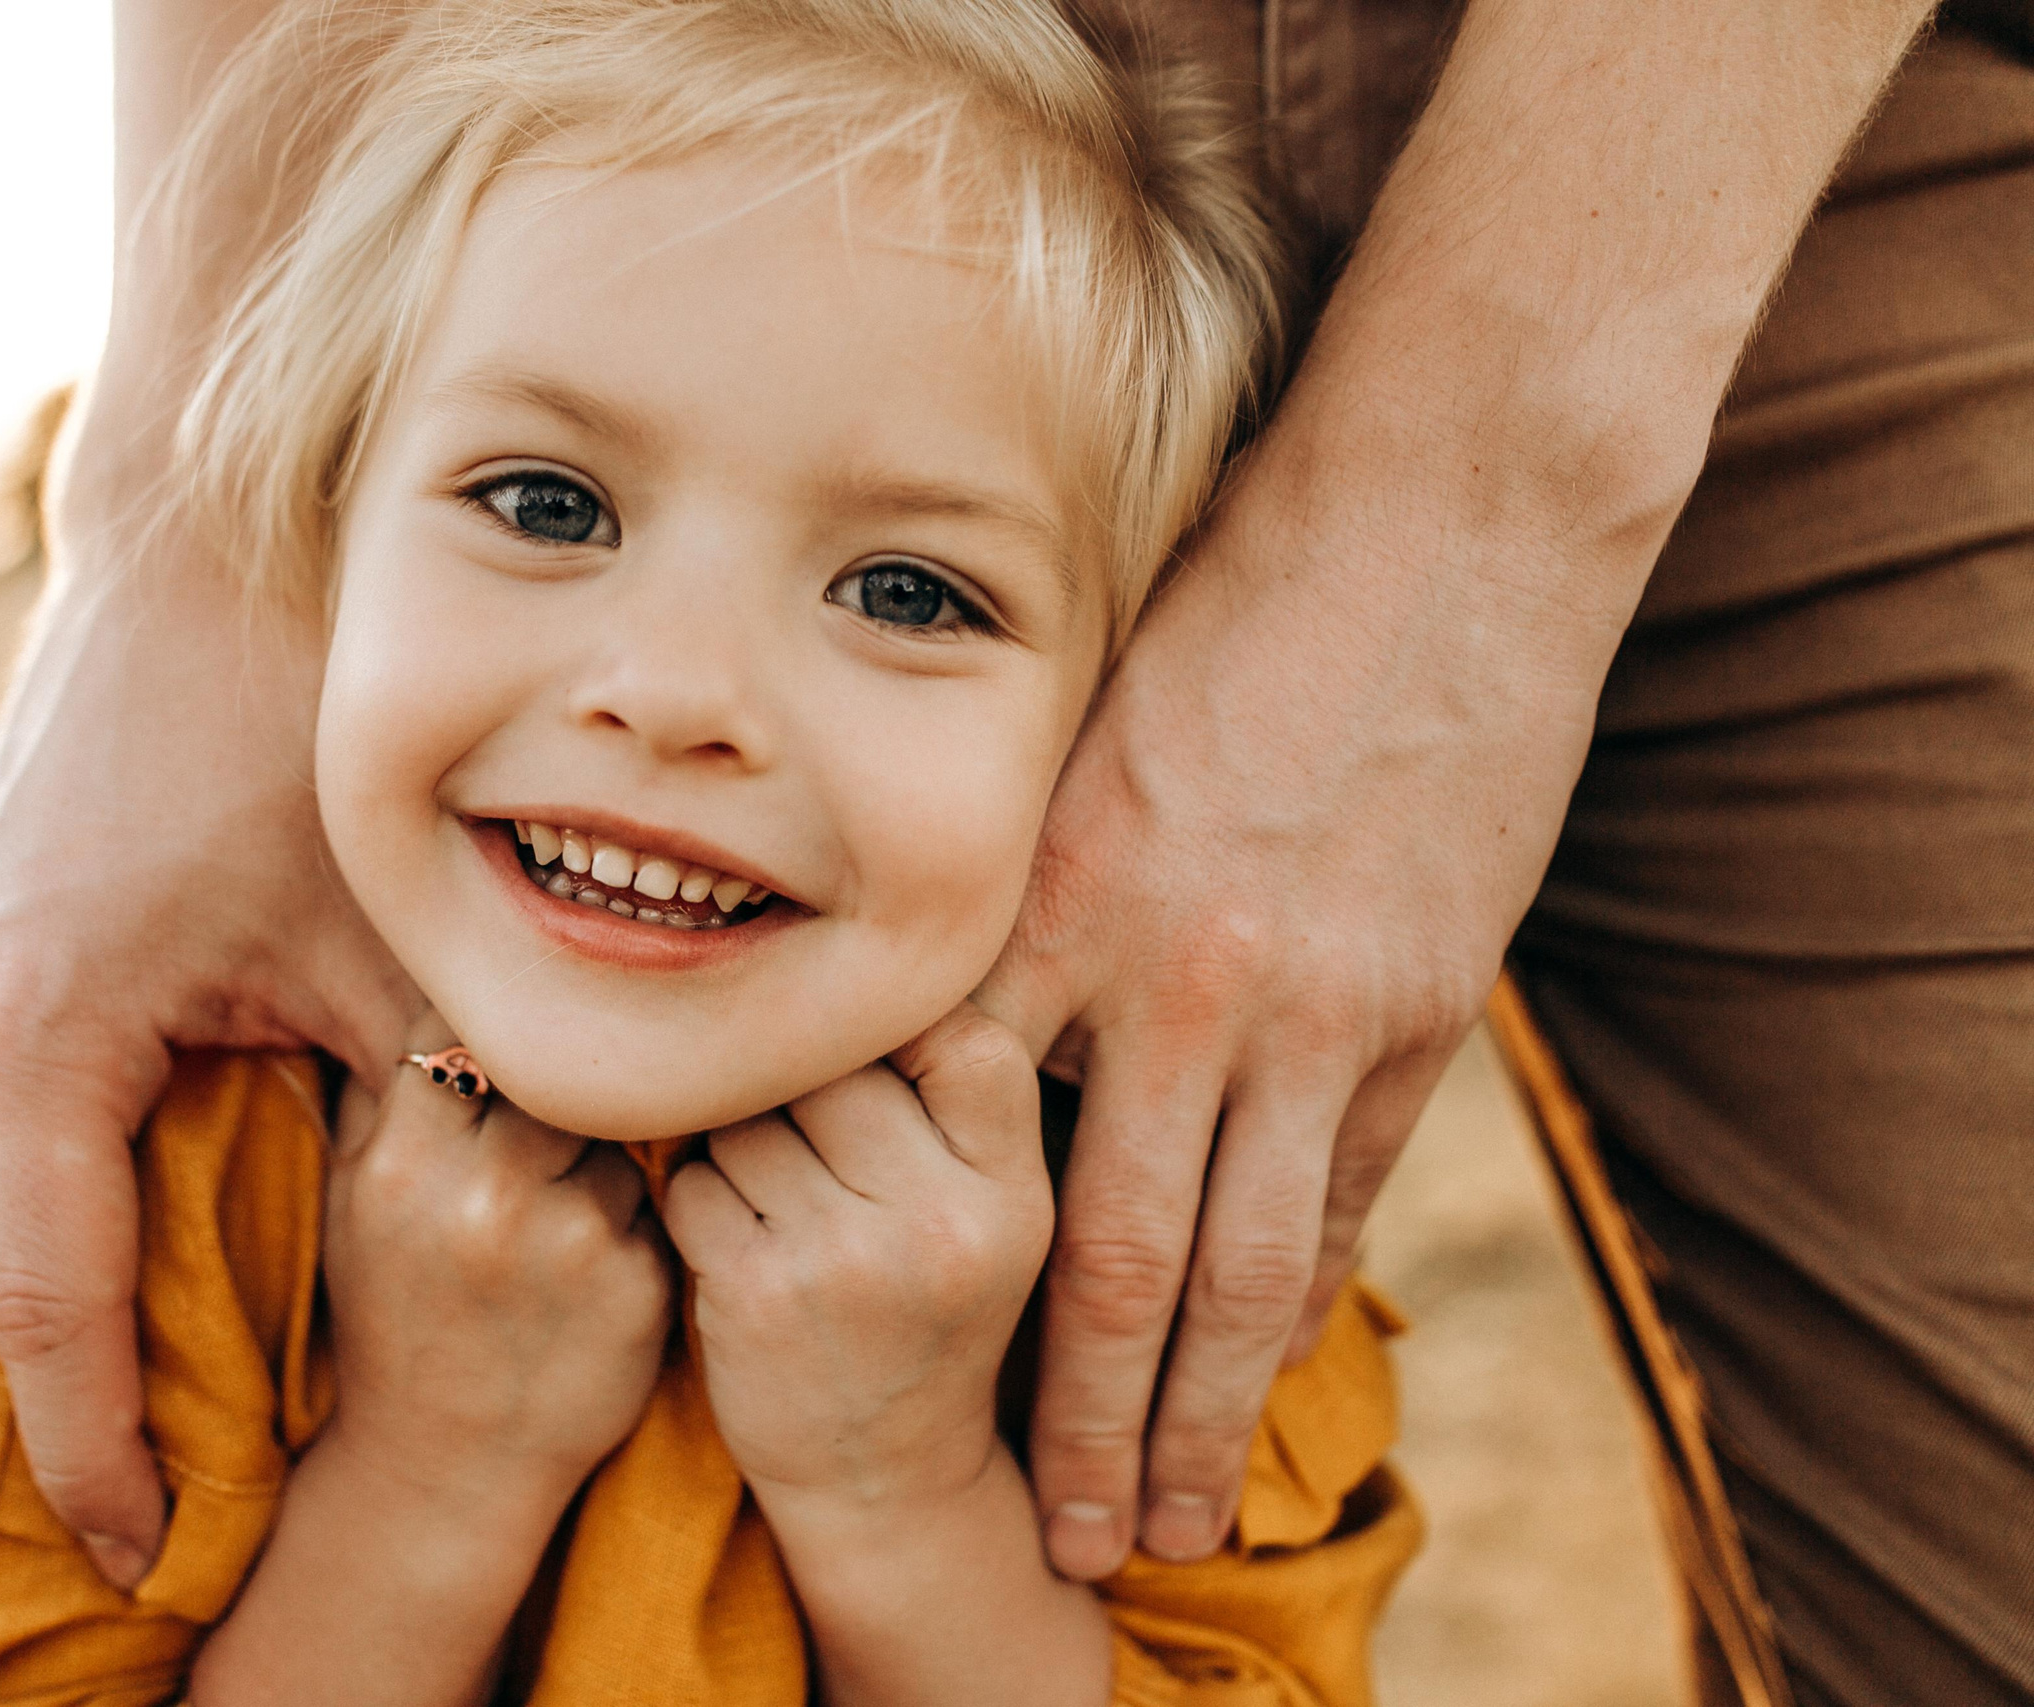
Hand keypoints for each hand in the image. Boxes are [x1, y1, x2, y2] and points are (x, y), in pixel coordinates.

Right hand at [0, 521, 420, 1587]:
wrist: (200, 558)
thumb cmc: (293, 731)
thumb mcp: (380, 928)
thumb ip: (437, 1080)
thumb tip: (545, 1212)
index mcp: (34, 1035)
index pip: (43, 1305)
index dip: (100, 1452)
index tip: (149, 1553)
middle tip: (19, 1458)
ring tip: (42, 1367)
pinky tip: (100, 1204)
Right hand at [320, 1016, 671, 1505]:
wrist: (445, 1468)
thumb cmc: (396, 1312)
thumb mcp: (355, 1197)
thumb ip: (385, 1083)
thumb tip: (426, 964)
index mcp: (403, 1164)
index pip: (467, 1018)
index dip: (491, 1013)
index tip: (504, 1020)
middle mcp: (487, 1198)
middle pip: (559, 1065)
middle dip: (556, 1077)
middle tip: (549, 1100)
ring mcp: (573, 1244)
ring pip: (616, 1125)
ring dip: (599, 1144)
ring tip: (554, 1206)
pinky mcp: (641, 1286)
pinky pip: (652, 1195)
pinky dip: (631, 1211)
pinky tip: (589, 1264)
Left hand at [662, 1005, 1053, 1517]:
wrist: (887, 1484)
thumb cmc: (930, 1315)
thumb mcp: (991, 1215)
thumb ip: (951, 1098)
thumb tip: (856, 947)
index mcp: (1015, 1193)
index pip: (961, 1034)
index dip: (904, 1029)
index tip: (882, 1065)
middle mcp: (942, 1223)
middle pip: (835, 1061)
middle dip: (803, 1084)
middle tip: (807, 1132)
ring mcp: (846, 1260)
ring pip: (751, 1112)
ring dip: (740, 1139)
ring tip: (778, 1193)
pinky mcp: (754, 1293)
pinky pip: (693, 1179)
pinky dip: (698, 1198)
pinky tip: (737, 1241)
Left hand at [976, 371, 1622, 1573]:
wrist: (1444, 536)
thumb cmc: (1233, 606)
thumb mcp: (1083, 727)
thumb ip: (1019, 875)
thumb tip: (946, 985)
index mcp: (1058, 898)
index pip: (958, 1126)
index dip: (915, 1253)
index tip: (869, 1347)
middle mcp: (1175, 978)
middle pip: (1106, 1254)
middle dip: (1075, 1414)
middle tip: (1055, 1539)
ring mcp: (1310, 1009)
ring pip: (1242, 1267)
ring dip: (1202, 1413)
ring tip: (1174, 1519)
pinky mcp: (1419, 1013)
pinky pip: (1348, 1194)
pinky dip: (1305, 1300)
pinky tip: (1273, 1373)